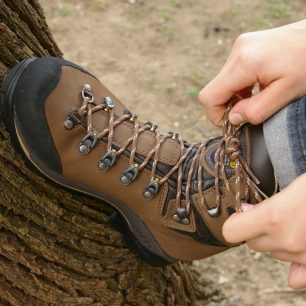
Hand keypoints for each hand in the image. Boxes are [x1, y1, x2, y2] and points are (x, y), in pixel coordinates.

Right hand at [199, 19, 305, 125]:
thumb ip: (256, 110)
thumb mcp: (286, 93)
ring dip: (235, 96)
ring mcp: (239, 47)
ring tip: (256, 99)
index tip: (234, 123)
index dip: (215, 115)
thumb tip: (233, 119)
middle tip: (249, 112)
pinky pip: (231, 74)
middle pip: (214, 89)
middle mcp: (236, 52)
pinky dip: (239, 87)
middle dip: (228, 106)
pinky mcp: (243, 47)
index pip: (209, 96)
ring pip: (223, 82)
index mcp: (244, 63)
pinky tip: (256, 88)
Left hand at [222, 173, 305, 288]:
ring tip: (292, 225)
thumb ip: (267, 203)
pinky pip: (297, 277)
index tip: (242, 215)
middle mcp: (287, 241)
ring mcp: (304, 256)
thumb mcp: (294, 187)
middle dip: (256, 230)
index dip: (235, 222)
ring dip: (277, 242)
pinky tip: (300, 251)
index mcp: (274, 217)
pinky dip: (296, 266)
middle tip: (269, 216)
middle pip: (253, 244)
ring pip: (275, 255)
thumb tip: (246, 210)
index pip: (232, 231)